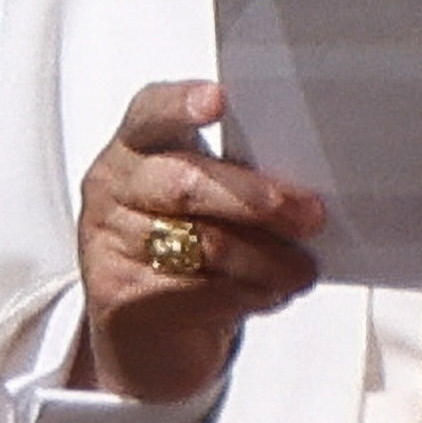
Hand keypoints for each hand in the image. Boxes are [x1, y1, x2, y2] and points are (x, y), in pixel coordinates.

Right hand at [70, 81, 326, 403]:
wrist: (135, 323)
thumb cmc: (183, 238)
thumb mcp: (200, 193)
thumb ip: (234, 175)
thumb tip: (304, 189)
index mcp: (137, 143)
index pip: (153, 111)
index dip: (182, 104)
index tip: (218, 99)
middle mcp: (115, 185)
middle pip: (187, 184)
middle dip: (256, 200)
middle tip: (310, 215)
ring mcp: (111, 242)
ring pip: (203, 245)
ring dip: (267, 260)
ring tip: (302, 269)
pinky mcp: (121, 298)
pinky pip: (199, 294)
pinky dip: (249, 294)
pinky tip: (273, 293)